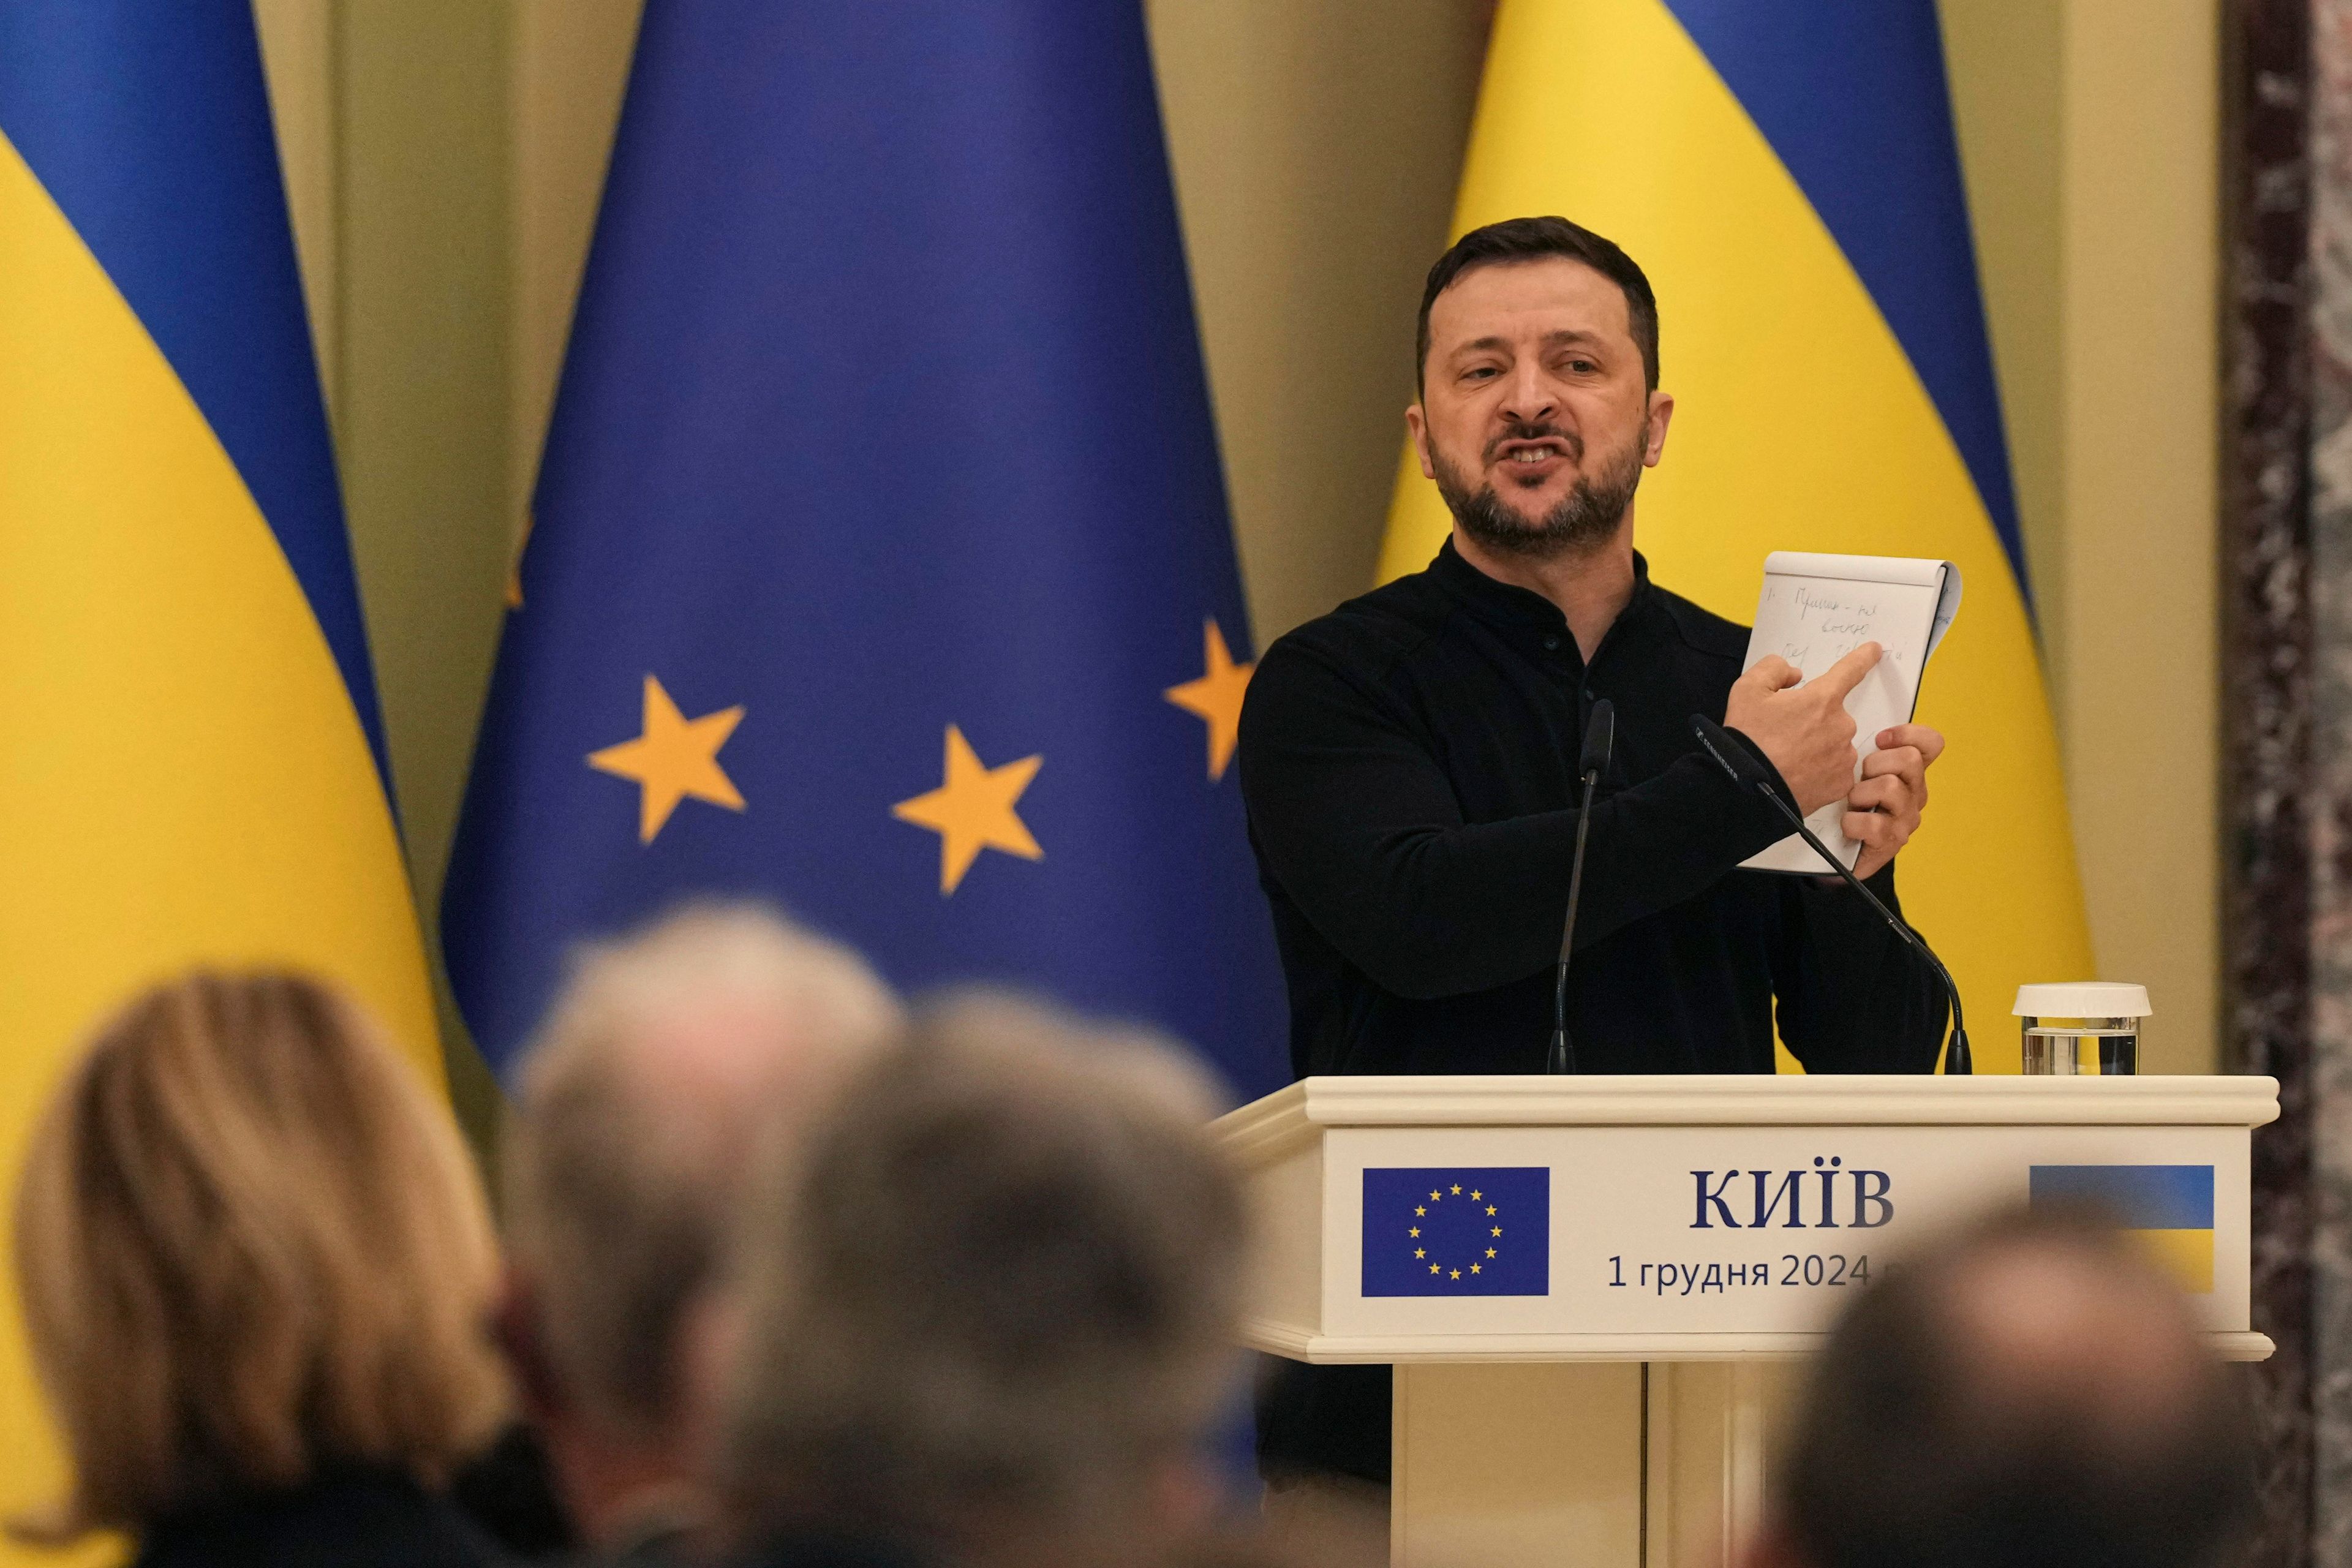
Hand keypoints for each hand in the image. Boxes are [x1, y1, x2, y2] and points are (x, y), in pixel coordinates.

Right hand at [1721, 642, 1880, 813]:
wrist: (1746, 789)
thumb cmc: (1748, 739)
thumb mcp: (1747, 689)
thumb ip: (1773, 669)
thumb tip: (1794, 675)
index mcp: (1822, 699)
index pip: (1849, 670)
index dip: (1863, 658)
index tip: (1875, 650)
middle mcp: (1841, 725)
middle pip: (1832, 715)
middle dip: (1813, 720)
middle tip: (1785, 735)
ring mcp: (1844, 756)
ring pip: (1835, 744)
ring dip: (1818, 746)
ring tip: (1789, 760)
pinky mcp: (1842, 783)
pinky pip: (1835, 770)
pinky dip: (1820, 771)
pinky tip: (1799, 775)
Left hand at [1845, 722, 1944, 878]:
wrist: (1839, 853)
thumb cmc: (1849, 806)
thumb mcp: (1856, 772)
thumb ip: (1863, 749)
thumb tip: (1849, 723)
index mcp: (1910, 773)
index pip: (1931, 743)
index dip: (1908, 734)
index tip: (1880, 739)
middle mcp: (1915, 794)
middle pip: (1909, 759)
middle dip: (1876, 763)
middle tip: (1860, 779)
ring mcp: (1906, 819)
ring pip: (1890, 787)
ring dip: (1861, 794)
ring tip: (1852, 804)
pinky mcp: (1891, 843)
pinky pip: (1874, 824)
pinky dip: (1852, 823)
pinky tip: (1847, 825)